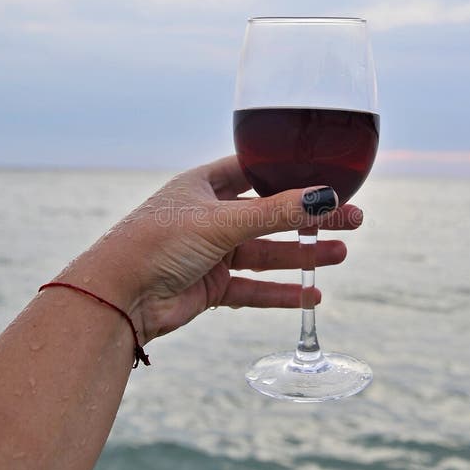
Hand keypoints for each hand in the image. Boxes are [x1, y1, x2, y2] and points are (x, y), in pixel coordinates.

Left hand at [69, 156, 363, 343]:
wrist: (117, 298)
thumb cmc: (157, 243)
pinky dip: (281, 292)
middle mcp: (209, 216)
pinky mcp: (211, 288)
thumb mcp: (222, 221)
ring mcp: (211, 253)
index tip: (327, 177)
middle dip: (309, 219)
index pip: (254, 171)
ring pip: (267, 253)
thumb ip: (276, 213)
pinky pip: (254, 288)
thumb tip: (325, 198)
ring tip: (341, 254)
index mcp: (204, 186)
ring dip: (303, 255)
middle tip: (352, 219)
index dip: (289, 174)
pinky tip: (312, 294)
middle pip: (270, 215)